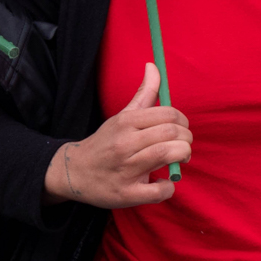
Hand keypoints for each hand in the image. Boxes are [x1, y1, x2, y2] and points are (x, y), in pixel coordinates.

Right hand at [44, 63, 191, 207]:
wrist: (74, 172)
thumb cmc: (105, 143)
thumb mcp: (122, 117)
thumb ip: (143, 94)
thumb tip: (154, 66)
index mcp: (125, 122)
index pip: (167, 114)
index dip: (182, 121)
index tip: (181, 128)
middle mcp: (124, 144)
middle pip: (171, 134)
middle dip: (186, 140)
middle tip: (184, 145)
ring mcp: (125, 169)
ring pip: (166, 155)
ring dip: (182, 157)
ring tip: (179, 159)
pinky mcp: (127, 194)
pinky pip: (158, 191)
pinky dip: (168, 187)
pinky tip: (163, 182)